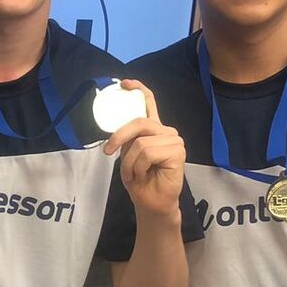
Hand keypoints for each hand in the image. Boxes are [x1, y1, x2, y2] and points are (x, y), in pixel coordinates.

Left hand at [103, 80, 185, 218]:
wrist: (152, 202)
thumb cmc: (140, 180)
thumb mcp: (128, 155)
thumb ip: (128, 139)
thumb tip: (117, 130)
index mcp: (154, 130)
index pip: (150, 102)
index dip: (138, 89)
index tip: (124, 84)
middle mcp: (166, 132)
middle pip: (139, 122)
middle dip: (119, 137)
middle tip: (108, 151)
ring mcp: (174, 141)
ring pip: (140, 143)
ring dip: (129, 162)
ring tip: (133, 174)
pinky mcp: (178, 152)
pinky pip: (147, 153)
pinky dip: (138, 167)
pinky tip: (144, 175)